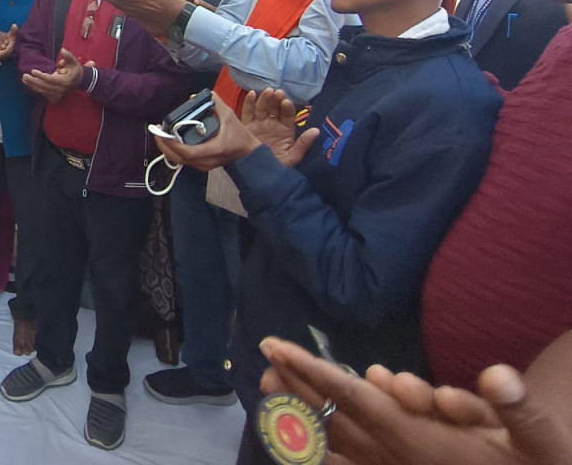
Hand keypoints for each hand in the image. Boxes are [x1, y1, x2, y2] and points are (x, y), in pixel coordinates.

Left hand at [21, 49, 87, 102]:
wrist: (80, 82)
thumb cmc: (74, 70)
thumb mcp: (73, 61)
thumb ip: (68, 56)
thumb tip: (62, 50)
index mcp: (66, 81)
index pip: (51, 79)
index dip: (41, 76)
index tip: (33, 71)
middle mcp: (62, 90)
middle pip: (45, 86)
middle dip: (33, 81)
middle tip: (24, 76)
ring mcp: (58, 95)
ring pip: (43, 91)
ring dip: (32, 86)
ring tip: (24, 79)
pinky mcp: (55, 98)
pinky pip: (44, 94)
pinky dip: (36, 89)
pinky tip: (29, 84)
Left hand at [153, 94, 261, 171]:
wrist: (249, 154)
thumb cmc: (240, 137)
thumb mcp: (230, 117)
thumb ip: (217, 104)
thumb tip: (206, 94)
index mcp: (212, 150)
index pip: (187, 152)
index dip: (172, 143)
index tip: (163, 132)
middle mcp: (205, 161)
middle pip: (178, 158)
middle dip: (164, 145)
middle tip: (157, 131)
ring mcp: (202, 166)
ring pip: (178, 161)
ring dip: (167, 148)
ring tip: (161, 134)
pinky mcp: (201, 166)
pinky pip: (183, 161)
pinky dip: (174, 152)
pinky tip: (170, 141)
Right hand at [241, 89, 317, 168]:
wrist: (258, 176)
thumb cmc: (277, 168)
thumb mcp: (293, 157)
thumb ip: (303, 144)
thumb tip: (316, 131)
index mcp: (285, 130)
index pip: (287, 115)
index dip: (287, 108)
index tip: (286, 102)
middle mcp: (272, 124)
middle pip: (274, 108)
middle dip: (276, 100)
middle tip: (277, 93)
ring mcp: (259, 124)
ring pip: (261, 108)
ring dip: (265, 98)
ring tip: (268, 92)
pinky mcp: (246, 127)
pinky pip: (247, 113)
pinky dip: (249, 103)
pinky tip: (252, 94)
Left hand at [258, 336, 571, 464]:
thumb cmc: (534, 463)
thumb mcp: (537, 440)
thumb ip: (517, 410)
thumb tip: (497, 378)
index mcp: (416, 438)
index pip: (353, 398)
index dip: (312, 372)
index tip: (276, 348)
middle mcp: (394, 455)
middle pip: (332, 413)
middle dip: (295, 383)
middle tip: (264, 354)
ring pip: (333, 438)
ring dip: (299, 411)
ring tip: (269, 386)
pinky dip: (317, 453)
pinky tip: (296, 442)